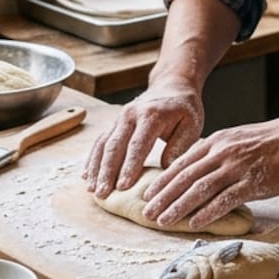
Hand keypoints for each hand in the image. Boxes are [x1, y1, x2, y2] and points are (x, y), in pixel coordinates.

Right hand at [83, 86, 204, 198]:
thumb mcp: (191, 124)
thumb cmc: (184, 109)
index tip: (123, 187)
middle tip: (103, 194)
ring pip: (103, 144)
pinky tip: (87, 176)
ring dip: (96, 167)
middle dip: (107, 171)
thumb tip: (165, 169)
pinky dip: (92, 159)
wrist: (171, 85)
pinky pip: (100, 142)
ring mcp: (119, 118)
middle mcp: (131, 115)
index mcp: (151, 115)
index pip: (138, 144)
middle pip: (115, 145)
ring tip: (92, 190)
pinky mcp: (114, 124)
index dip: (129, 166)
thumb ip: (180, 146)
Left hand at [141, 115, 278, 230]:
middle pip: (185, 177)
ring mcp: (236, 167)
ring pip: (199, 189)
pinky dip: (207, 212)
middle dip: (163, 196)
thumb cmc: (272, 141)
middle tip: (146, 212)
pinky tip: (194, 223)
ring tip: (163, 221)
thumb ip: (217, 152)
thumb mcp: (237, 139)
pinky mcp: (252, 182)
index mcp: (216, 142)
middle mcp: (221, 153)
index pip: (182, 163)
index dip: (162, 180)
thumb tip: (199, 169)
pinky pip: (224, 199)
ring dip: (178, 207)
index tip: (147, 194)